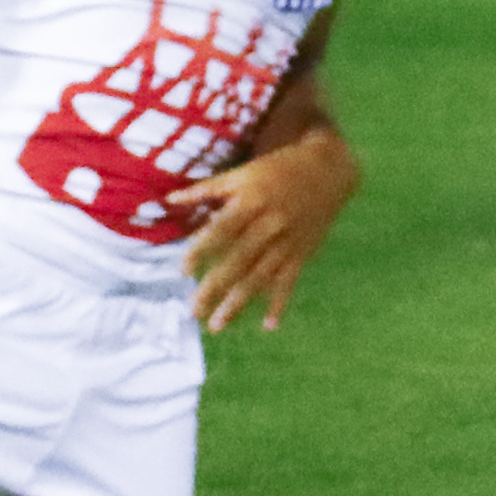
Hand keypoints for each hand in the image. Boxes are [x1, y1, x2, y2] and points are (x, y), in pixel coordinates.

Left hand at [167, 130, 359, 330]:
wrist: (327, 170)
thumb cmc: (277, 169)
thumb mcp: (242, 173)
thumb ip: (207, 189)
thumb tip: (168, 199)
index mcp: (252, 202)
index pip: (221, 230)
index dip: (202, 250)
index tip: (183, 271)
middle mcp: (269, 225)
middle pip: (238, 261)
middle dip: (215, 288)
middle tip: (193, 311)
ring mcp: (287, 242)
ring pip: (260, 277)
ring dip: (238, 303)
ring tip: (217, 325)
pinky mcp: (302, 253)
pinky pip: (289, 282)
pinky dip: (279, 304)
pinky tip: (268, 325)